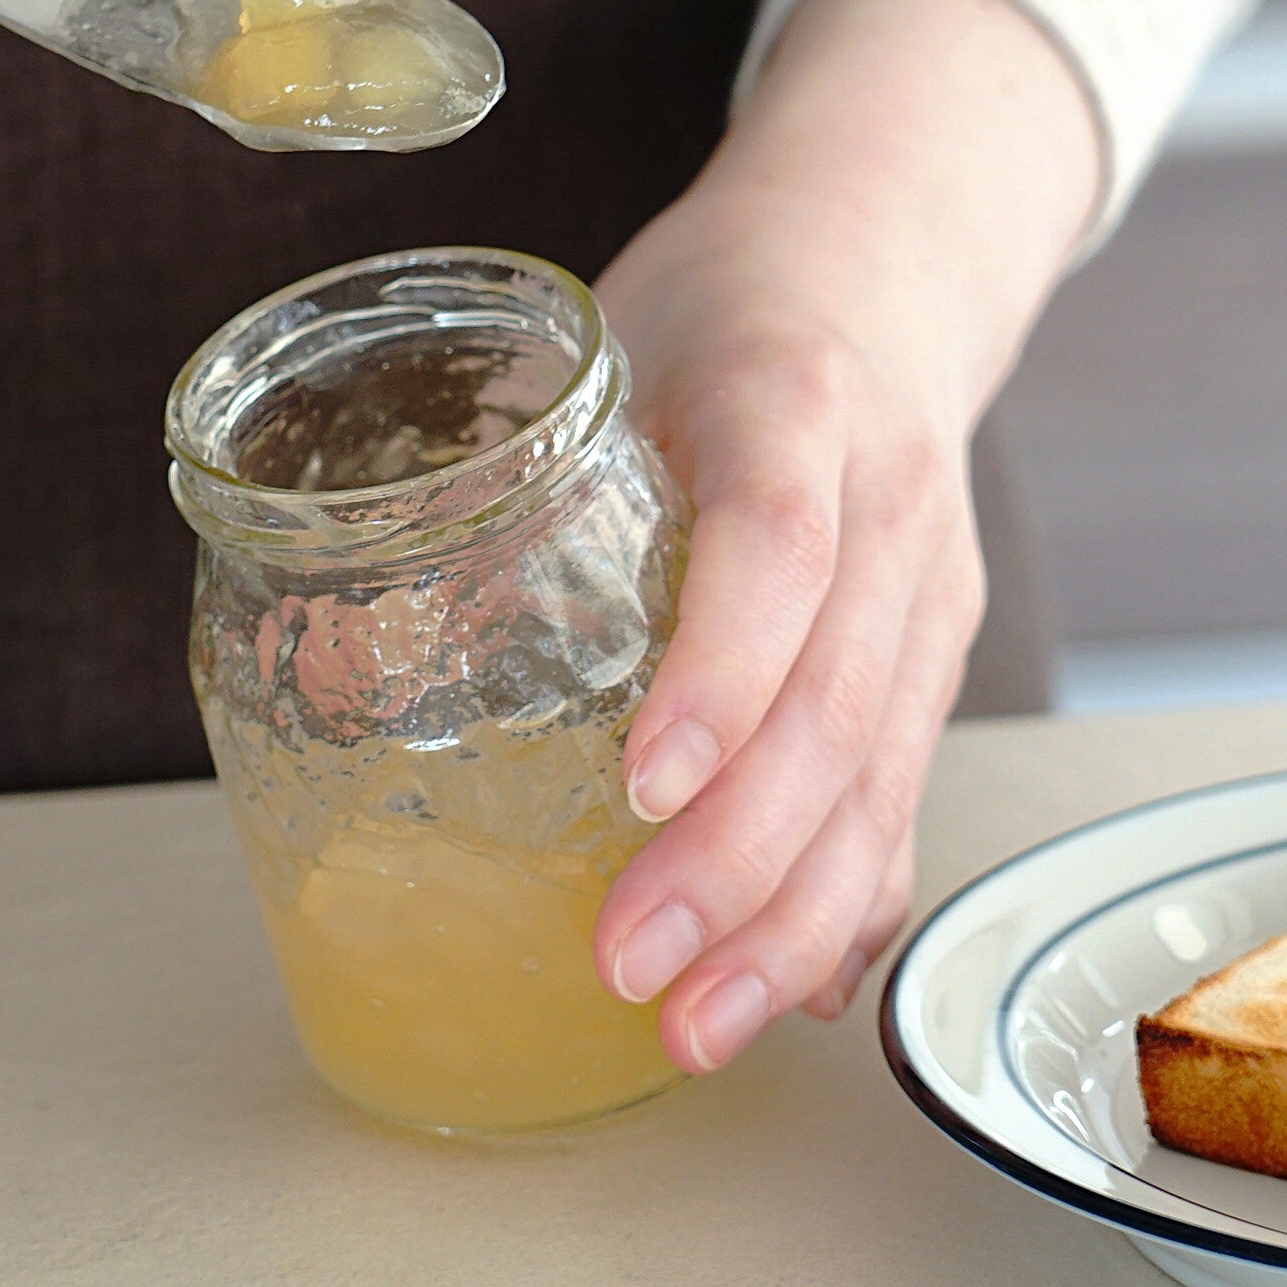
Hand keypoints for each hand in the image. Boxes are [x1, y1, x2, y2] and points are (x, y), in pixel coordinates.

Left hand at [590, 0, 1101, 1073]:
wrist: (889, 255)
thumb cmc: (721, 305)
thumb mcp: (603, 341)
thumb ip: (512, 474)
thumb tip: (349, 647)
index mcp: (792, 401)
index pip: (779, 545)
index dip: (720, 671)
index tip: (643, 784)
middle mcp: (888, 502)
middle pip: (837, 699)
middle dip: (736, 858)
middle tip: (628, 966)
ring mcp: (930, 586)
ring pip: (884, 774)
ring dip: (790, 922)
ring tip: (693, 1030)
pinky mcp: (938, 651)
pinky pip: (902, 791)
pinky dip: (850, 903)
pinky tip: (788, 994)